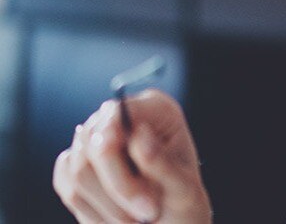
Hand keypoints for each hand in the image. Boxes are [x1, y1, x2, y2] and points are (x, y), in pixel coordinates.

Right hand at [52, 89, 211, 222]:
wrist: (169, 223)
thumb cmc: (182, 202)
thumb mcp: (181, 187)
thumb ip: (161, 162)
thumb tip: (137, 134)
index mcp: (156, 110)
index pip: (119, 111)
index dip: (112, 135)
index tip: (117, 158)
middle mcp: (121, 118)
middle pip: (94, 143)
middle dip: (118, 185)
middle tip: (147, 212)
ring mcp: (95, 140)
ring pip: (78, 169)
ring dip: (106, 203)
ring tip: (136, 219)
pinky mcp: (76, 164)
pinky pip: (67, 185)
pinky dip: (91, 208)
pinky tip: (117, 216)